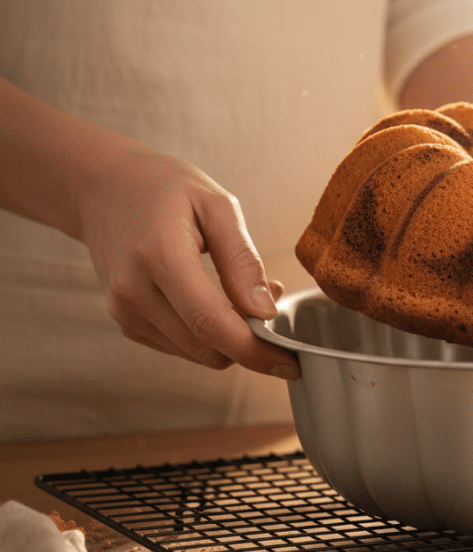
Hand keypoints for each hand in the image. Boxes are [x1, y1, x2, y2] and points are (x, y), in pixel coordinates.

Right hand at [76, 146, 300, 379]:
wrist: (104, 189)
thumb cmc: (165, 189)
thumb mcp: (217, 206)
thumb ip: (243, 260)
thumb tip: (265, 311)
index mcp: (159, 255)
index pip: (211, 322)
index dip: (254, 350)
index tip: (289, 362)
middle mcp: (134, 291)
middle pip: (206, 346)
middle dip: (250, 341)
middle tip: (273, 300)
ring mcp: (125, 311)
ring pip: (196, 353)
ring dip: (230, 337)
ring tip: (245, 293)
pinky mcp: (126, 322)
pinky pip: (180, 345)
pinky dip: (207, 334)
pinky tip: (216, 299)